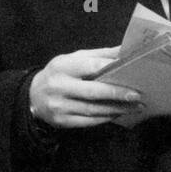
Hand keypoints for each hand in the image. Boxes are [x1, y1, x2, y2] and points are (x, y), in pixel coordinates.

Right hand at [28, 46, 143, 128]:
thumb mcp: (73, 59)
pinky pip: (89, 121)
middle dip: (117, 93)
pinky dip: (106, 118)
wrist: (33, 96)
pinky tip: (119, 114)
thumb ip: (98, 55)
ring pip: (93, 110)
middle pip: (93, 92)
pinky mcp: (62, 121)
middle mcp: (59, 87)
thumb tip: (125, 50)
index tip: (131, 71)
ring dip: (117, 109)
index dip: (111, 68)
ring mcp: (59, 106)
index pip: (90, 66)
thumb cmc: (60, 74)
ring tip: (135, 106)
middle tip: (137, 95)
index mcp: (62, 66)